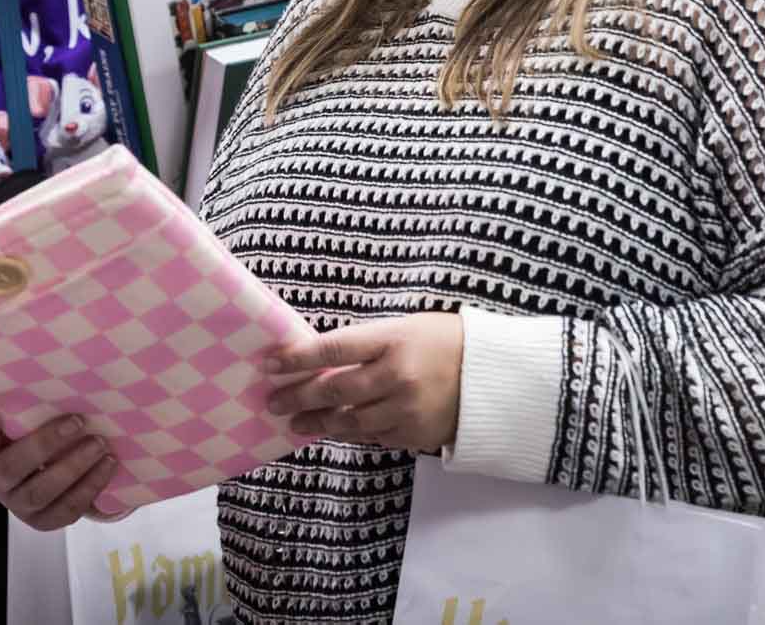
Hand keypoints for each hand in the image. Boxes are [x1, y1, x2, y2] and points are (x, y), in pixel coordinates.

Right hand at [0, 410, 119, 530]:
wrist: (42, 478)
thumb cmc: (32, 440)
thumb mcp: (23, 424)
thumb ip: (23, 409)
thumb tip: (38, 378)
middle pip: (14, 468)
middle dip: (46, 444)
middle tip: (78, 421)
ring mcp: (20, 507)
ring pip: (42, 492)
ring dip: (75, 467)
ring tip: (100, 444)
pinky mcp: (44, 522)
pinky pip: (67, 510)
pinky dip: (91, 487)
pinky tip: (108, 464)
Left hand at [263, 313, 463, 452]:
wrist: (494, 376)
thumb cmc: (445, 341)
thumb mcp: (406, 327)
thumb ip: (366, 343)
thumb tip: (320, 360)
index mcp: (392, 339)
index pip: (333, 349)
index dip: (297, 358)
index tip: (269, 364)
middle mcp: (396, 376)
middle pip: (334, 391)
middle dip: (298, 397)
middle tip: (272, 402)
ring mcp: (405, 409)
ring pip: (349, 421)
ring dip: (318, 423)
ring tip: (296, 423)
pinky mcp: (414, 435)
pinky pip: (372, 437)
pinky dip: (351, 433)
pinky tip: (334, 429)